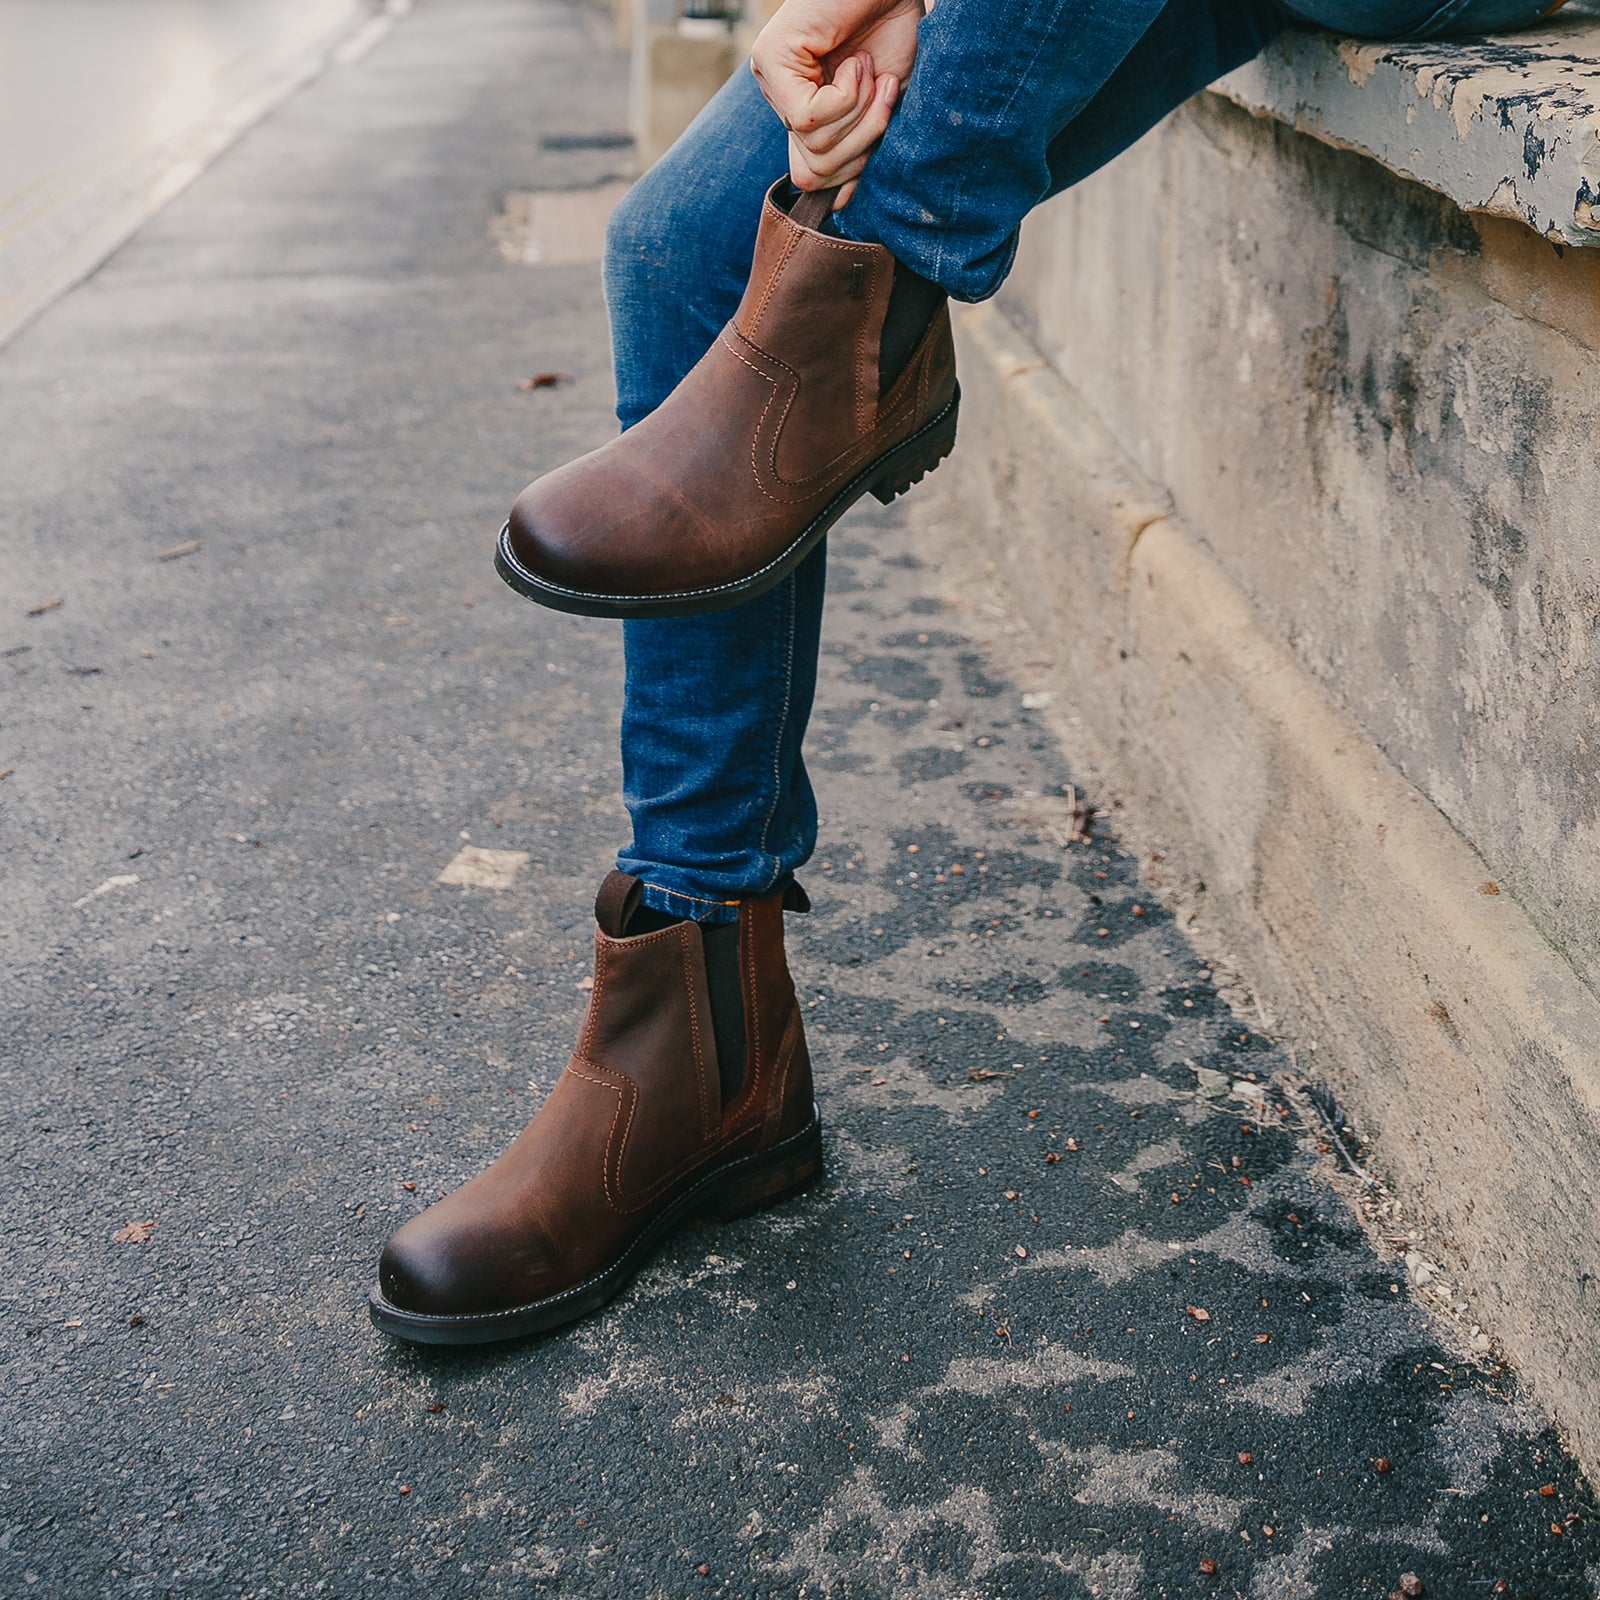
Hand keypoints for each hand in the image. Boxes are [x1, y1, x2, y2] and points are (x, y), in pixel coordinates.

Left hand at [750, 0, 923, 208]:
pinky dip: (847, 95)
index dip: (852, 169)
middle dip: (862, 141)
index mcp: (801, 110)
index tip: (883, 123)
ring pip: (815, 146)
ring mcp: (769, 77)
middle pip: (814, 171)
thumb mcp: (882, 107)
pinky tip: (856, 61)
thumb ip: (861, 151)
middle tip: (883, 90)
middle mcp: (778, 95)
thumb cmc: (895, 32)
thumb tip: (838, 206)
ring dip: (860, 111)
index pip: (811, 177)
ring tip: (870, 69)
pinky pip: (809, 118)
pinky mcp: (769, 59)